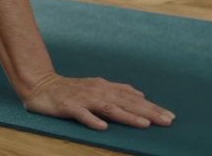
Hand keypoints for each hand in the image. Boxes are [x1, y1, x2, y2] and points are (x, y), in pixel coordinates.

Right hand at [22, 72, 176, 130]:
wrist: (41, 85)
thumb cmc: (71, 89)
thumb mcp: (97, 86)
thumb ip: (117, 90)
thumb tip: (140, 94)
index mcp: (105, 88)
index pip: (133, 98)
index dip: (152, 107)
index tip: (170, 116)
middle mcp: (98, 91)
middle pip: (126, 102)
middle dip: (148, 111)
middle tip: (167, 121)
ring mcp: (83, 98)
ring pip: (109, 108)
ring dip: (127, 116)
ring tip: (144, 124)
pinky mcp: (69, 106)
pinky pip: (82, 114)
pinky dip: (92, 120)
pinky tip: (103, 127)